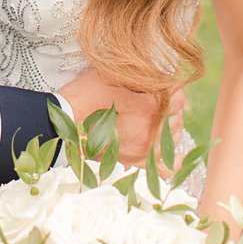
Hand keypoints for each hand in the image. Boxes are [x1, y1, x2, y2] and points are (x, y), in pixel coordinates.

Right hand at [56, 69, 185, 166]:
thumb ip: (141, 76)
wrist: (64, 122)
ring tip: (159, 120)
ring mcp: (143, 148)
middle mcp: (151, 129)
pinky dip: (172, 162)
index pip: (179, 96)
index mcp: (149, 105)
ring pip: (174, 138)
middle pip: (178, 116)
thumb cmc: (86, 94)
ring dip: (171, 127)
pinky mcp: (134, 160)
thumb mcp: (116, 75)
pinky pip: (163, 168)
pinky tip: (175, 155)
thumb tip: (159, 76)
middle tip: (158, 101)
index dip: (172, 88)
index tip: (163, 86)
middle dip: (172, 107)